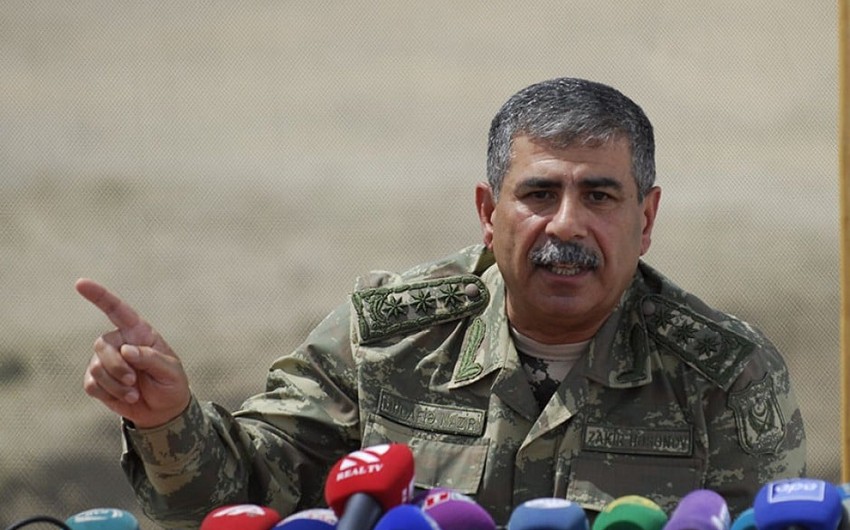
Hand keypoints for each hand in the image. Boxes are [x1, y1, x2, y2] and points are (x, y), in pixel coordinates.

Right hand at [76, 278, 190, 428]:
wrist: (164, 410)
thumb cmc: (171, 384)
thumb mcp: (170, 371)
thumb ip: (151, 358)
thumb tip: (126, 350)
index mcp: (139, 332)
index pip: (117, 310)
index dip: (99, 296)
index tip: (80, 283)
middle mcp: (119, 342)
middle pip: (101, 345)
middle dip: (116, 366)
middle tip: (134, 381)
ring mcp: (105, 361)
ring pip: (96, 368)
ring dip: (116, 384)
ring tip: (134, 392)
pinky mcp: (97, 380)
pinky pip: (92, 385)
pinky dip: (109, 394)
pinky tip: (126, 397)